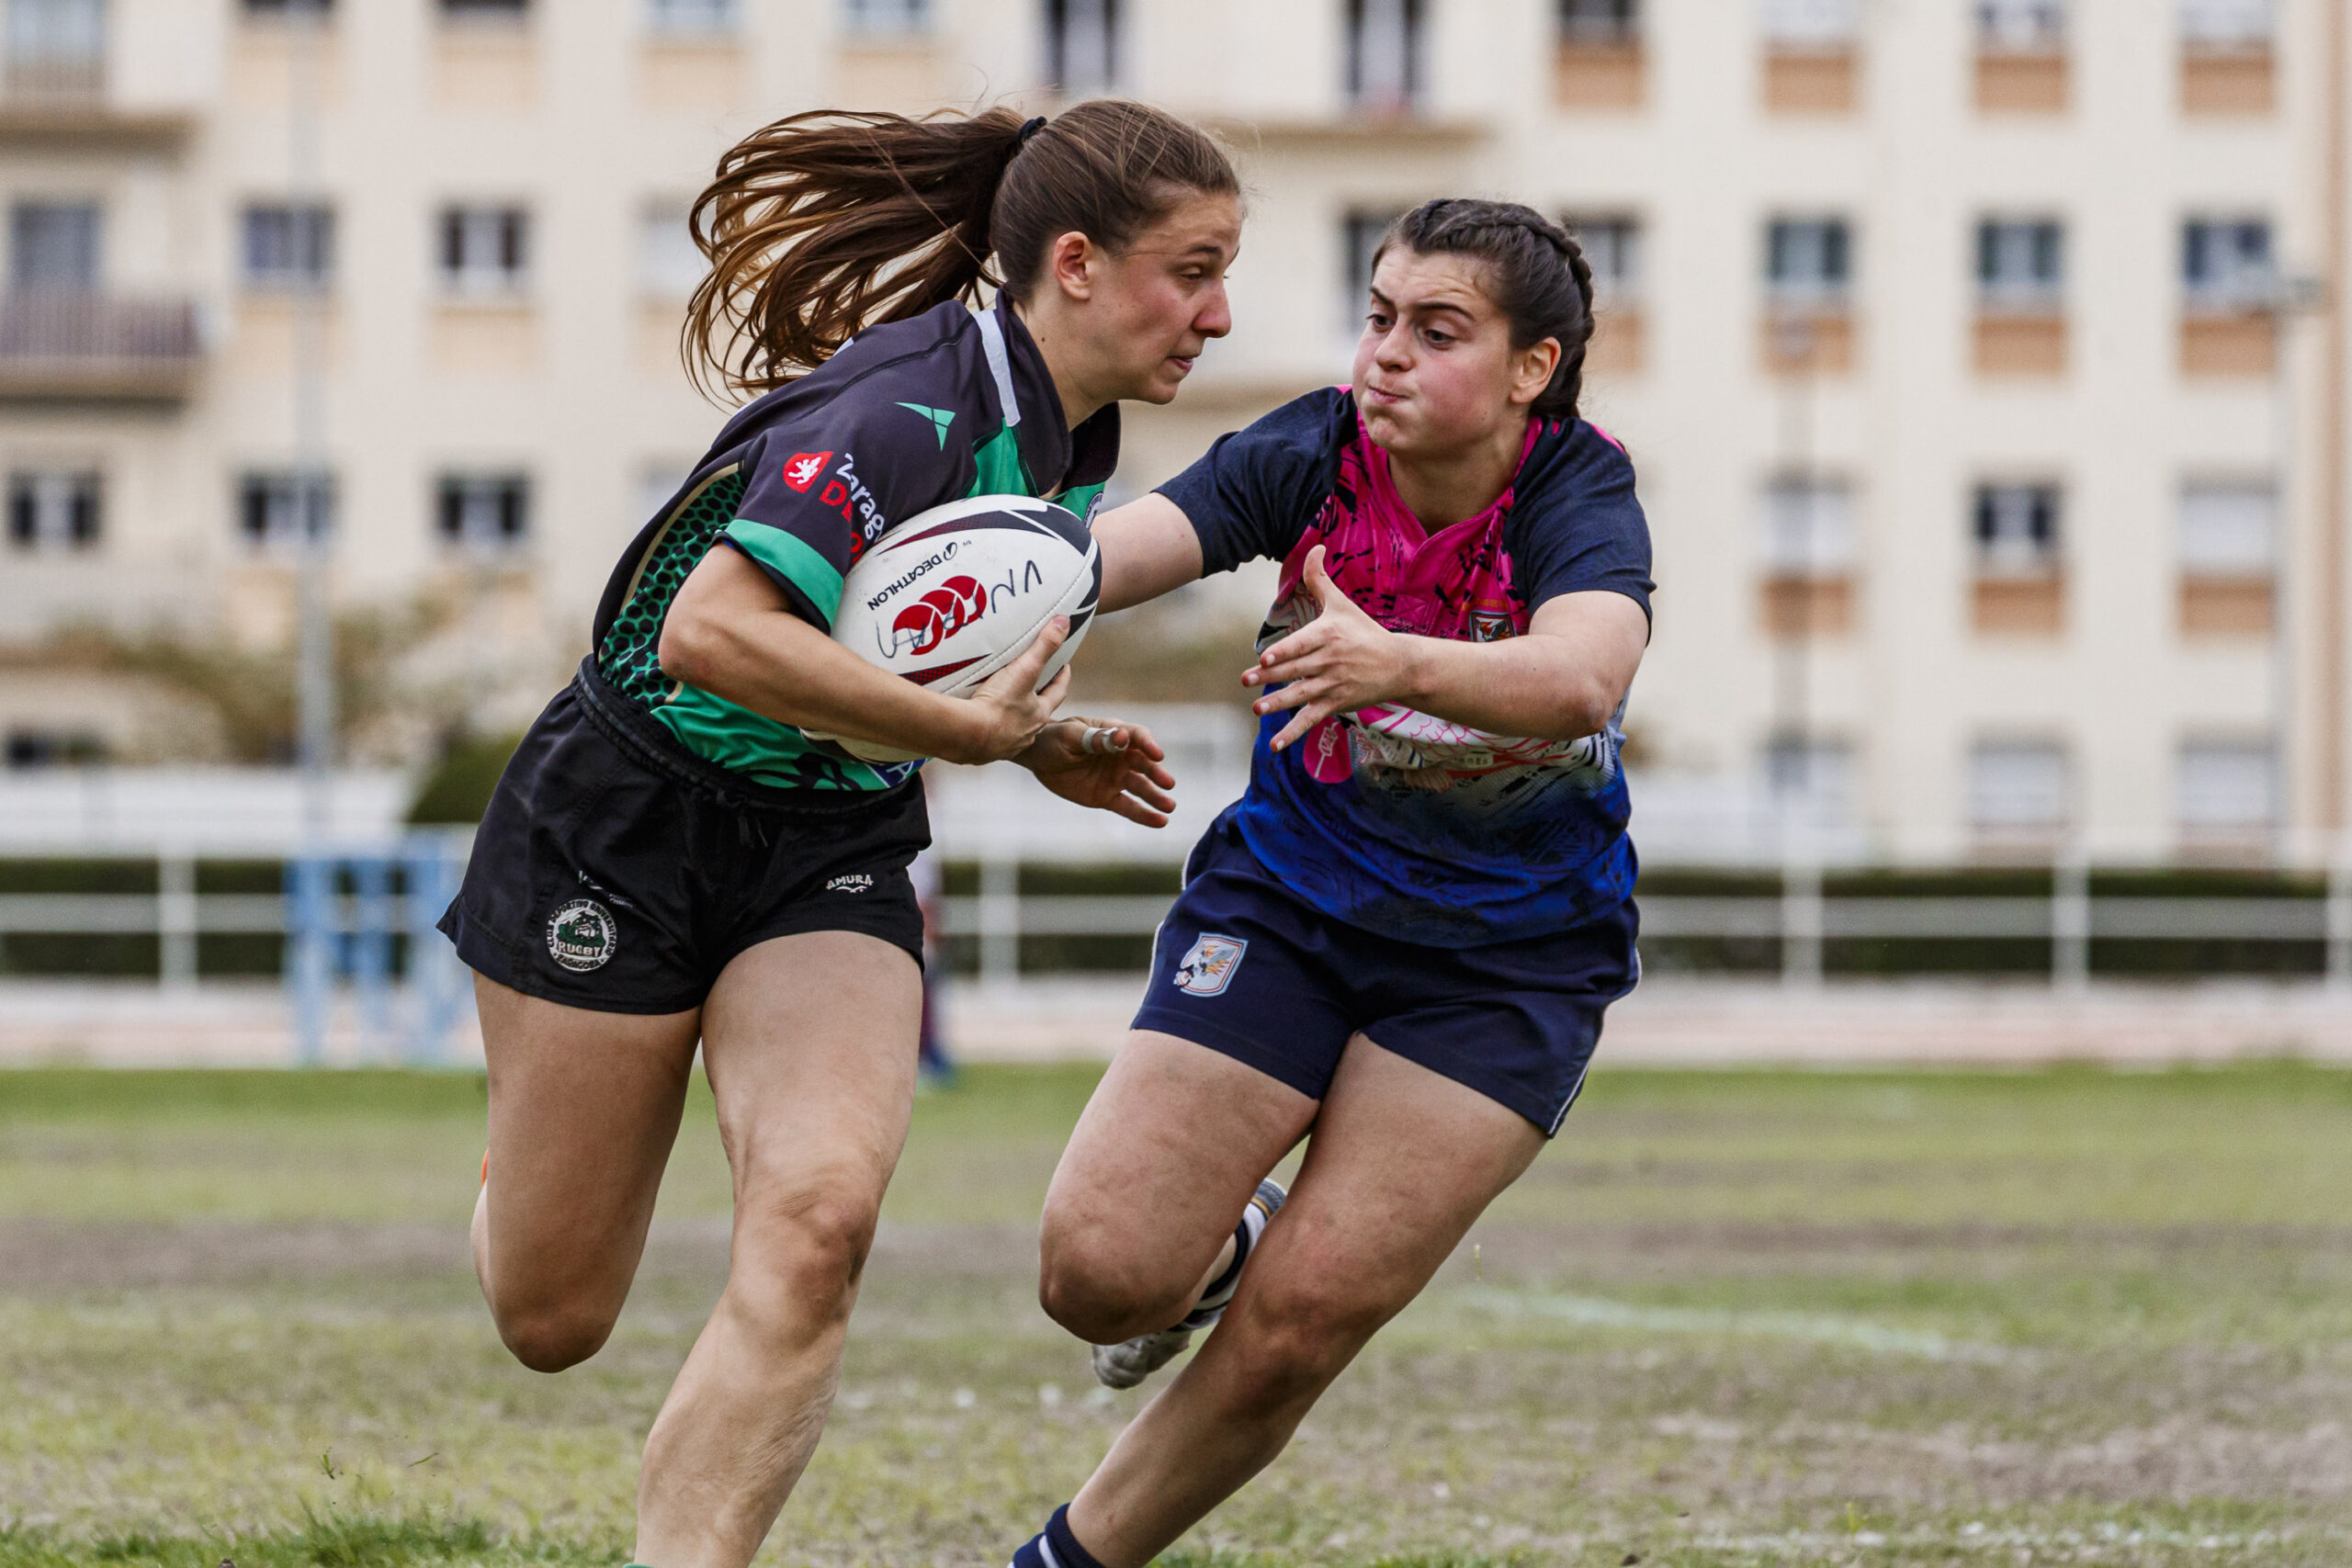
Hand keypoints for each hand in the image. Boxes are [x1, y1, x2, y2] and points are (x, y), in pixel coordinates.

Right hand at [944, 617, 1072, 764]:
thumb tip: (1063, 623)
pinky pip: (992, 738)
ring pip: (1016, 727)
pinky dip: (990, 728)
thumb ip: (1044, 646)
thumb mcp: (1024, 669)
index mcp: (1039, 714)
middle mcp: (1027, 733)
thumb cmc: (998, 705)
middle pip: (1037, 711)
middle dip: (1036, 698)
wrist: (967, 735)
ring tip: (1004, 701)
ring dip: (1013, 716)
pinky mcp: (986, 750)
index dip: (1061, 678)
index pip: (1058, 692)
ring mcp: (1007, 744)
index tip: (1063, 667)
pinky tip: (982, 721)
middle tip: (1031, 683)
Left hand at [1018, 717, 1178, 827]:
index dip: (1149, 745)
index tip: (1157, 755)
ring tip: (1169, 806)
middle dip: (1157, 774)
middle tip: (1168, 784)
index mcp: (1113, 734)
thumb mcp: (1071, 735)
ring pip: (1140, 788)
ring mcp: (1115, 777)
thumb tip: (1121, 736)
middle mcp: (1120, 756)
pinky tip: (1161, 822)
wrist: (1038, 758)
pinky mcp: (1107, 796)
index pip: (1137, 736)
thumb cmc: (1054, 739)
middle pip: (1144, 764)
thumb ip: (1096, 738)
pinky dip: (1144, 815)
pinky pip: (1128, 807)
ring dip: (1156, 797)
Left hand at [1243, 545, 1411, 751]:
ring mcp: (1332, 685)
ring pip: (1300, 696)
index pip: (1302, 645)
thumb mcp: (1343, 603)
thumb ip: (1320, 578)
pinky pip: (1310, 720)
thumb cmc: (1365, 631)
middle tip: (1246, 680)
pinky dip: (1293, 734)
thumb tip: (1315, 546)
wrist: (1399, 665)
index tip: (1265, 659)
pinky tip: (1276, 747)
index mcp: (1329, 636)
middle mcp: (1330, 661)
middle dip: (1271, 677)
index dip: (1284, 653)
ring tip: (1257, 710)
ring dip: (1278, 704)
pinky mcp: (1335, 704)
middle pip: (1296, 670)